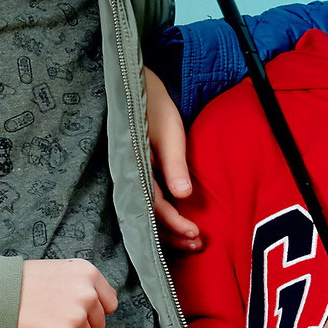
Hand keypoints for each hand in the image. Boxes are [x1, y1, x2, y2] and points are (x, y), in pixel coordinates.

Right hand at [19, 259, 117, 327]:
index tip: (77, 310)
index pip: (109, 303)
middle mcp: (88, 294)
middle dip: (81, 326)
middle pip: (99, 325)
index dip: (93, 310)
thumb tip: (103, 301)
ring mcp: (77, 317)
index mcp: (88, 274)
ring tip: (47, 324)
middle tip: (55, 318)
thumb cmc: (26, 282)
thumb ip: (84, 284)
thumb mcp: (61, 270)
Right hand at [143, 69, 202, 252]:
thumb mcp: (168, 133)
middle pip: (149, 216)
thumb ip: (174, 165)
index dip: (174, 223)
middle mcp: (130, 177)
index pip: (154, 206)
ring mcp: (132, 175)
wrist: (133, 84)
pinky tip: (177, 219)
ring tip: (192, 238)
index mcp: (134, 169)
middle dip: (172, 234)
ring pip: (148, 211)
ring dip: (169, 227)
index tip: (195, 234)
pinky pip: (149, 199)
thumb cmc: (152, 105)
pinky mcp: (138, 172)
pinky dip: (164, 214)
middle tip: (198, 244)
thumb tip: (184, 196)